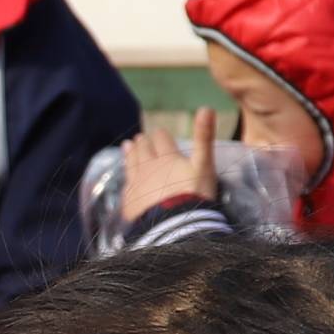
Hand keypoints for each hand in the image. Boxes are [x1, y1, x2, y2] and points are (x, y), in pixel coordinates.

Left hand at [118, 107, 221, 221]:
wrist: (174, 226)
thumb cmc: (194, 193)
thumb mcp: (204, 164)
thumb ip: (204, 138)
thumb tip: (206, 107)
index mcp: (167, 158)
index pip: (162, 140)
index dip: (161, 135)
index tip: (159, 132)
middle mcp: (148, 168)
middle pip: (143, 150)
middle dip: (143, 143)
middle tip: (139, 138)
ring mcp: (136, 184)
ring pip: (131, 165)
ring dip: (130, 154)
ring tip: (127, 146)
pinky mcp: (130, 201)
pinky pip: (126, 186)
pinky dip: (127, 178)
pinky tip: (126, 179)